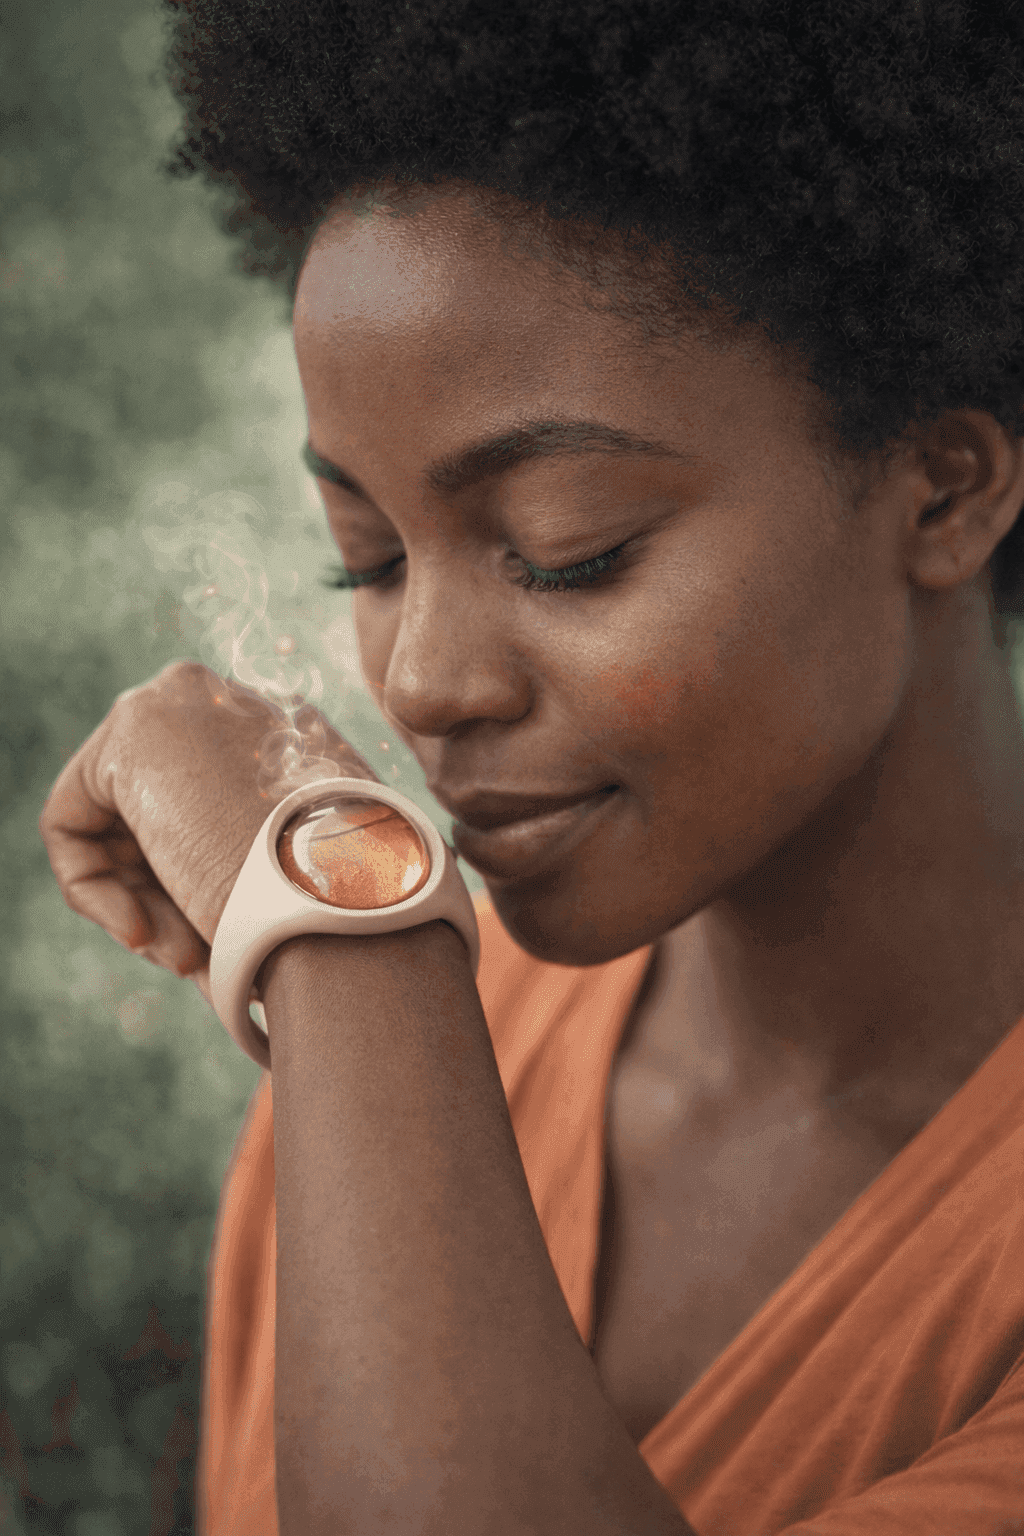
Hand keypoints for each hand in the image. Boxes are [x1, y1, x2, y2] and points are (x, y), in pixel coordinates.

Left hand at [39, 660, 377, 1007]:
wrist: (345, 904)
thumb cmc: (348, 913)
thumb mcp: (320, 884)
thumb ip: (278, 867)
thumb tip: (237, 921)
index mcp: (299, 741)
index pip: (216, 813)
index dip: (211, 888)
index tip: (224, 949)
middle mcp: (241, 708)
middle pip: (163, 817)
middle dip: (171, 900)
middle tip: (194, 963)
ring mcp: (190, 703)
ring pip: (121, 827)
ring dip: (144, 907)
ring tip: (183, 959)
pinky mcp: (135, 727)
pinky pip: (73, 821)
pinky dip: (93, 889)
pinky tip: (142, 931)